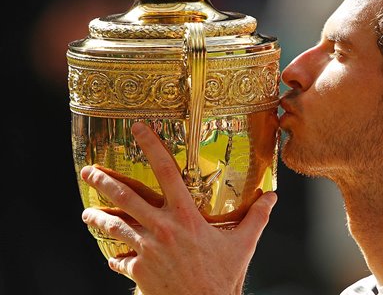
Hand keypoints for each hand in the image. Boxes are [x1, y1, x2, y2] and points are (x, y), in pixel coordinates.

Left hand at [80, 121, 277, 294]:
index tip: (137, 129)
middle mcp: (162, 228)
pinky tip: (113, 256)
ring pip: (115, 226)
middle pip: (126, 197)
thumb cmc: (224, 276)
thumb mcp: (244, 243)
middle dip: (103, 181)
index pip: (167, 172)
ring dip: (99, 218)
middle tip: (87, 172)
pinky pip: (122, 259)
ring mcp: (147, 250)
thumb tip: (273, 196)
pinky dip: (117, 256)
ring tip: (88, 213)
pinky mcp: (139, 271)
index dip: (151, 147)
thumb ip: (257, 216)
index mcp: (187, 216)